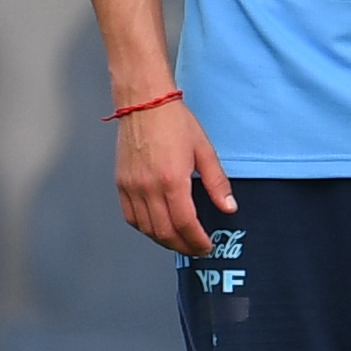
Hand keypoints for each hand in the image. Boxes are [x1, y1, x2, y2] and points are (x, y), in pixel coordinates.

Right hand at [113, 95, 234, 257]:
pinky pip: (131, 217)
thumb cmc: (174, 121)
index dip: (197, 241)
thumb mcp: (204, 150)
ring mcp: (132, 187)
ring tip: (179, 241)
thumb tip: (229, 207)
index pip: (186, 224)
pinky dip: (145, 228)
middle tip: (196, 249)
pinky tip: (157, 227)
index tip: (207, 246)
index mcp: (172, 180)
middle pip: (165, 232)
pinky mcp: (121, 184)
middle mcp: (149, 188)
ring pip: (147, 229)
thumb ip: (216, 183)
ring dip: (164, 240)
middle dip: (183, 246)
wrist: (144, 102)